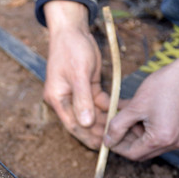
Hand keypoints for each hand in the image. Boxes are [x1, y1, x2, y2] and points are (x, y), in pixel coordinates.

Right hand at [43, 1, 109, 148]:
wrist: (73, 30)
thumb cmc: (72, 49)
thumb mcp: (78, 74)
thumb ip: (82, 99)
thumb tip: (84, 123)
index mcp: (57, 98)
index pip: (72, 124)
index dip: (85, 136)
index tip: (99, 147)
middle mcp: (65, 98)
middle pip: (82, 121)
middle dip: (97, 130)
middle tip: (114, 141)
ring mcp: (76, 93)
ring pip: (91, 113)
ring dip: (104, 119)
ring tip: (121, 128)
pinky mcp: (87, 86)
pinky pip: (97, 101)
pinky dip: (107, 106)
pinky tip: (119, 111)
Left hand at [104, 48, 178, 160]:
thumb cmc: (165, 86)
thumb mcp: (135, 106)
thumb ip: (118, 125)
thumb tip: (107, 141)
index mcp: (161, 139)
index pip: (132, 154)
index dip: (116, 146)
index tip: (106, 135)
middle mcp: (172, 143)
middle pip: (141, 152)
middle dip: (125, 140)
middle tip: (115, 124)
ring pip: (149, 144)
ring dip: (134, 132)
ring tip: (126, 115)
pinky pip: (158, 136)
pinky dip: (146, 128)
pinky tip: (137, 113)